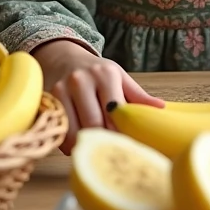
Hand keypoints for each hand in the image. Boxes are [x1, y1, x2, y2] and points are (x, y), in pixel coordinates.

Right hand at [33, 39, 163, 154]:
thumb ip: (138, 95)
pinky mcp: (48, 101)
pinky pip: (60, 131)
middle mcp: (81, 80)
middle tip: (112, 152)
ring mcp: (62, 90)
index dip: (121, 133)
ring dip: (86, 144)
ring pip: (74, 130)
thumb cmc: (97, 71)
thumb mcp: (119, 77)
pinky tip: (80, 142)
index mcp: (105, 74)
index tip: (128, 145)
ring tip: (96, 148)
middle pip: (94, 124)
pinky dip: (70, 143)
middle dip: (104, 141)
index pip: (115, 112)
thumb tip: (161, 109)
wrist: (63, 57)